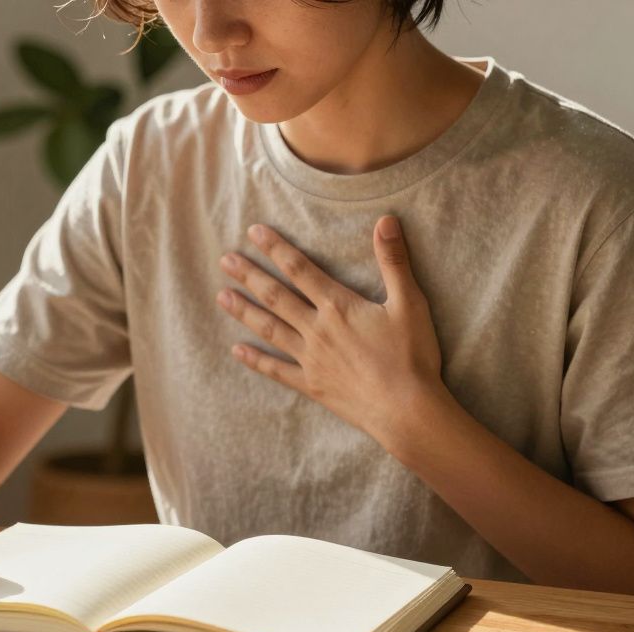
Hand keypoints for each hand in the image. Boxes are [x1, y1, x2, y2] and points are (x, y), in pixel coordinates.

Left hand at [216, 215, 445, 439]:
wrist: (406, 410)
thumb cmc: (412, 356)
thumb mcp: (409, 302)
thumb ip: (394, 260)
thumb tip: (386, 220)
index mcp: (338, 306)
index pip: (299, 269)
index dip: (275, 248)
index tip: (253, 232)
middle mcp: (317, 329)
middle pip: (276, 296)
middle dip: (249, 275)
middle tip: (224, 260)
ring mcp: (311, 358)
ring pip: (270, 329)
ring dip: (244, 311)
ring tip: (221, 296)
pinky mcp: (312, 384)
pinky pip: (276, 370)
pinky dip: (255, 360)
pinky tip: (237, 351)